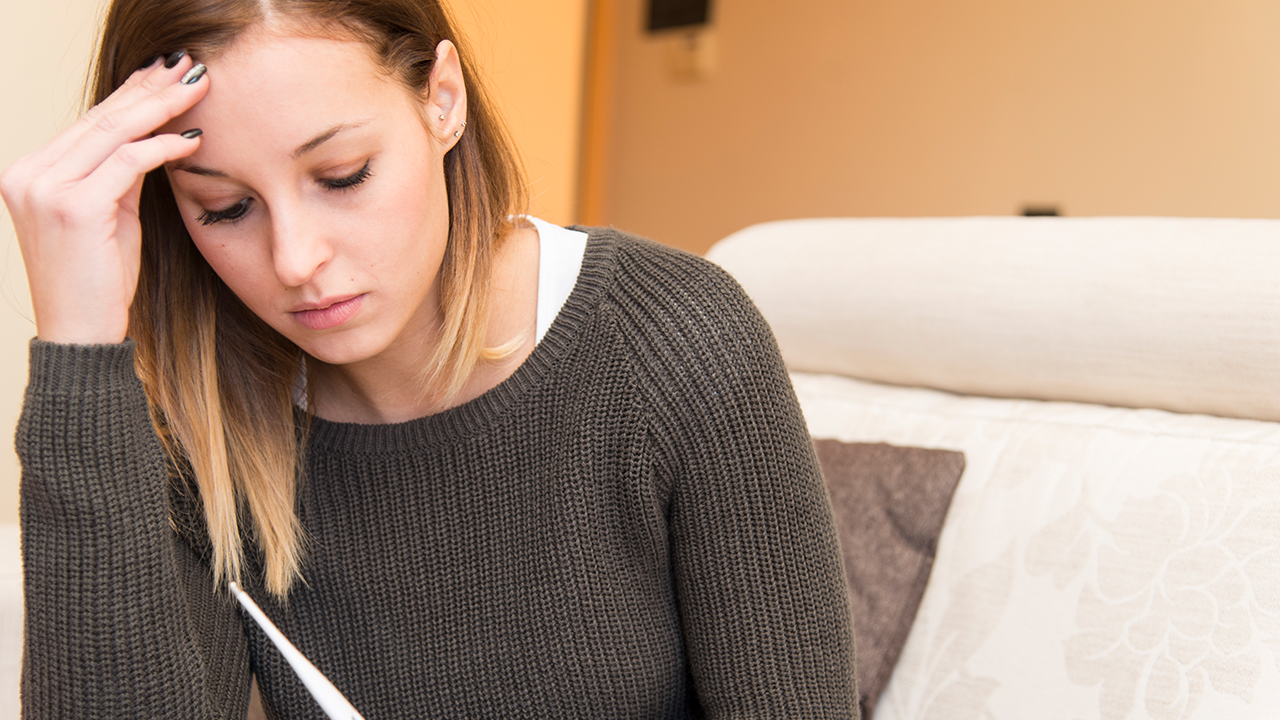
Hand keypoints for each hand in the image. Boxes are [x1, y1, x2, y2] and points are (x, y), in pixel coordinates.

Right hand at [0, 52, 210, 343]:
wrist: (81, 334)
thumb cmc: (99, 281)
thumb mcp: (109, 217)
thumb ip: (119, 176)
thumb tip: (152, 136)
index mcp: (30, 172)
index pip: (89, 122)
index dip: (131, 95)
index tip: (167, 75)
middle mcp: (28, 173)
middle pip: (101, 119)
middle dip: (150, 90)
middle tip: (190, 68)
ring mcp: (44, 189)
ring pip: (113, 132)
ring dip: (161, 107)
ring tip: (198, 88)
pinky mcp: (73, 207)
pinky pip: (127, 163)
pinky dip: (162, 148)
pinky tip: (192, 140)